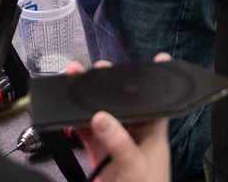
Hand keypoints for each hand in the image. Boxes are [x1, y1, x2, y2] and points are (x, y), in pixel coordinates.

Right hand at [69, 56, 172, 181]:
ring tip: (74, 81)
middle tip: (97, 68)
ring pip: (101, 115)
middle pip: (123, 104)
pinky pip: (86, 134)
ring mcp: (116, 145)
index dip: (159, 81)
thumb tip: (101, 117)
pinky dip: (76, 124)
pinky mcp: (99, 157)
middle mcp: (135, 136)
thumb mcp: (136, 167)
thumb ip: (118, 143)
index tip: (159, 60)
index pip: (159, 102)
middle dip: (110, 85)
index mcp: (153, 134)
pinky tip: (67, 114)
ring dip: (88, 100)